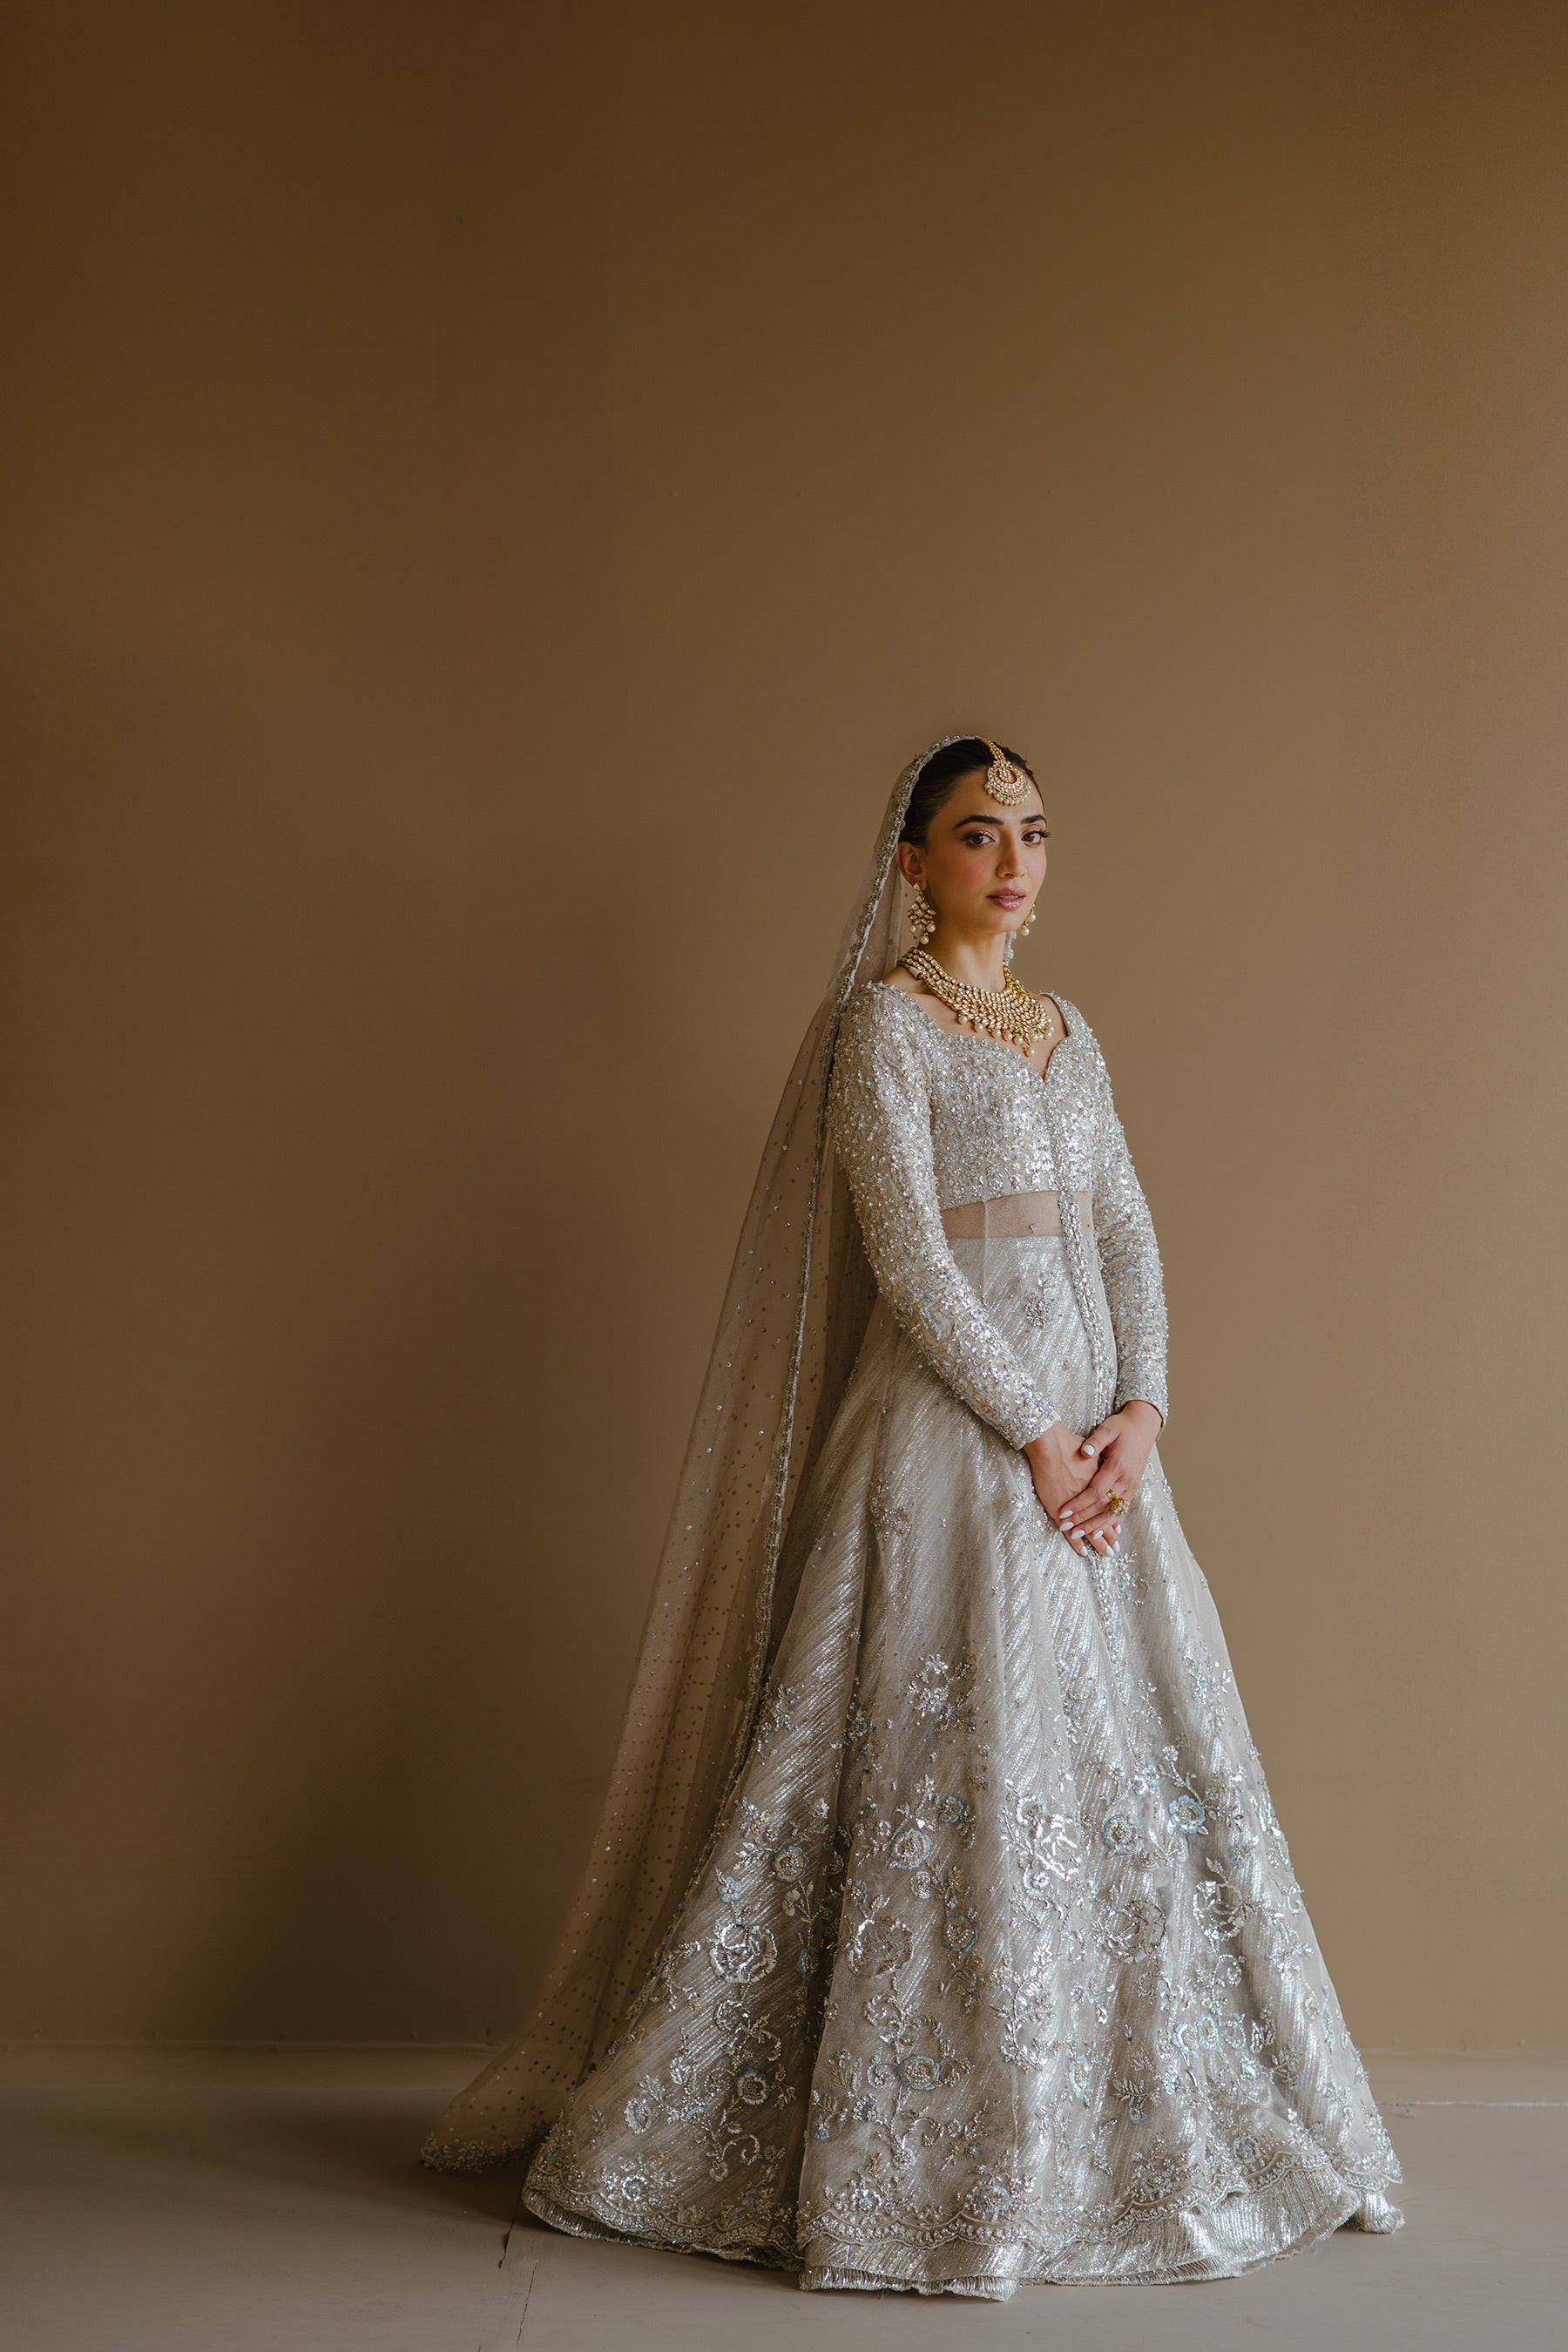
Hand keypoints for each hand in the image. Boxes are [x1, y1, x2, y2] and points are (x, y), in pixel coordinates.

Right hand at [1023, 1422, 1103, 1546]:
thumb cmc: (1067, 1442)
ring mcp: (1075, 1504)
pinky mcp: (1059, 1509)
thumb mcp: (1089, 1449)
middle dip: (1108, 1535)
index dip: (1112, 1518)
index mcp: (1100, 1481)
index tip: (1117, 1530)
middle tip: (1114, 1549)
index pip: (1110, 1505)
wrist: (1048, 1441)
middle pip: (1103, 1518)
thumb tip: (1098, 1462)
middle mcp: (1091, 1495)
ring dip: (1098, 1541)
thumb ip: (1096, 1459)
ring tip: (1105, 1553)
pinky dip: (1076, 1542)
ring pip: (1090, 1527)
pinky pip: (1070, 1530)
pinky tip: (1082, 1551)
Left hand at [1055, 1401, 1161, 1553]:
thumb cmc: (1122, 1427)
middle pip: (1103, 1506)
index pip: (1096, 1492)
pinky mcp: (1133, 1488)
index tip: (1064, 1513)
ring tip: (1079, 1536)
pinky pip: (1120, 1509)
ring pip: (1113, 1512)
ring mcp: (1131, 1485)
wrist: (1144, 1426)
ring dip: (1096, 1526)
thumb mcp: (1108, 1429)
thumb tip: (1084, 1451)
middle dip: (1084, 1520)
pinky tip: (1098, 1530)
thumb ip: (1095, 1441)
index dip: (1079, 1505)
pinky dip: (1108, 1521)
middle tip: (1067, 1529)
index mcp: (1118, 1466)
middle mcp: (1126, 1479)